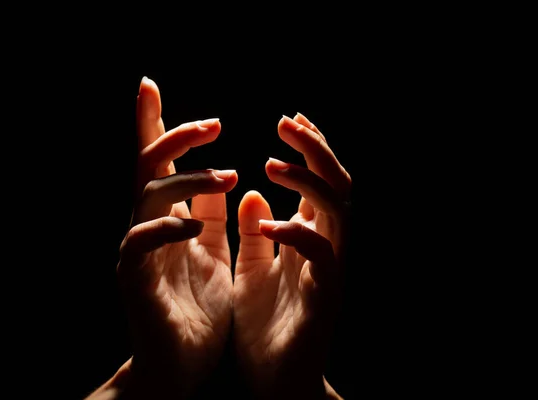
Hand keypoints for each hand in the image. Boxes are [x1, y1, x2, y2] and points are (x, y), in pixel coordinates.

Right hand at [116, 77, 236, 398]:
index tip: (150, 85)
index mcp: (169, 220)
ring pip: (147, 194)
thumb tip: (220, 179)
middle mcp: (148, 228)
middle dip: (175, 135)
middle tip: (214, 123)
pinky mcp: (134, 278)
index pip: (160, 163)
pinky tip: (193, 225)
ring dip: (186, 178)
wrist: (178, 367)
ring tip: (225, 175)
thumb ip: (212, 217)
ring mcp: (138, 251)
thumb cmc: (196, 311)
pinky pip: (142, 242)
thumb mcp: (213, 256)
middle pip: (147, 165)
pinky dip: (168, 227)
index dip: (155, 124)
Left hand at [233, 113, 350, 398]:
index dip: (309, 149)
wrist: (275, 383)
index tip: (290, 119)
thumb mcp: (253, 271)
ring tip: (274, 161)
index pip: (318, 183)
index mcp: (307, 240)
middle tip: (288, 121)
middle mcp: (325, 248)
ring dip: (309, 181)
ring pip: (338, 211)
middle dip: (315, 149)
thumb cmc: (266, 328)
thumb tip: (255, 193)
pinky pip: (320, 255)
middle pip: (336, 185)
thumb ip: (256, 233)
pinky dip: (296, 233)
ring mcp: (328, 272)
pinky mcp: (324, 297)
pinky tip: (268, 224)